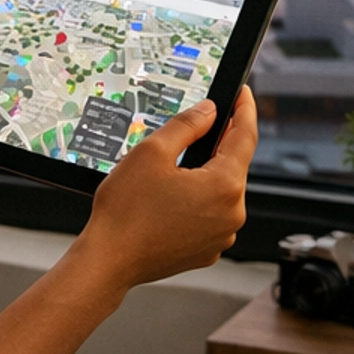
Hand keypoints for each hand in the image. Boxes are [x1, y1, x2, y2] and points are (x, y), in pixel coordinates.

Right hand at [77, 88, 256, 298]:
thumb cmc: (126, 211)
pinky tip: (169, 199)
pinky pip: (210, 217)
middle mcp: (232, 214)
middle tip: (196, 128)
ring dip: (204, 177)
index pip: (245, 136)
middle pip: (232, 166)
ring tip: (170, 172)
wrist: (109, 259)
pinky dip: (197, 203)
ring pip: (220, 192)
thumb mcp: (152, 152)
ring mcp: (221, 236)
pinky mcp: (207, 250)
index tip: (243, 94)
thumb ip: (187, 126)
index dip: (244, 110)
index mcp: (224, 186)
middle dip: (216, 146)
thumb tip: (209, 111)